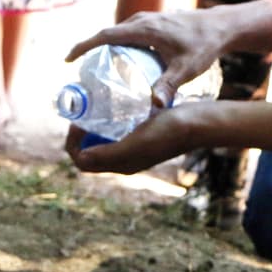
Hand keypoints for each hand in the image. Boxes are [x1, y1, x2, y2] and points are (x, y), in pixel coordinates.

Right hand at [67, 8, 227, 106]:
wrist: (221, 26)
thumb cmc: (204, 45)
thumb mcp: (185, 69)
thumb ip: (168, 86)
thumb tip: (154, 106)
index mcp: (143, 29)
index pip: (104, 35)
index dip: (83, 46)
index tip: (67, 59)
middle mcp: (141, 20)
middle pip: (107, 35)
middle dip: (90, 51)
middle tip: (79, 72)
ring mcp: (148, 19)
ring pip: (119, 34)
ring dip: (104, 48)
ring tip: (96, 70)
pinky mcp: (154, 22)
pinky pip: (129, 33)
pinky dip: (119, 46)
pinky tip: (122, 63)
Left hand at [68, 107, 193, 173]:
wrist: (200, 122)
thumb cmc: (170, 130)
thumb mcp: (137, 141)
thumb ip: (110, 153)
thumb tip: (80, 158)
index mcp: (122, 165)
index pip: (83, 161)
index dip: (72, 144)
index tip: (77, 121)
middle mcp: (127, 160)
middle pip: (90, 152)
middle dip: (79, 136)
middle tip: (82, 111)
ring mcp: (136, 148)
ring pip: (103, 141)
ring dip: (92, 128)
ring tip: (92, 107)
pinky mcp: (145, 136)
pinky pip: (118, 132)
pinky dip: (108, 122)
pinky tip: (111, 105)